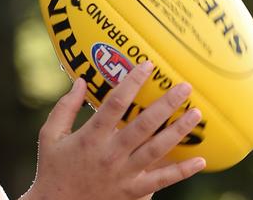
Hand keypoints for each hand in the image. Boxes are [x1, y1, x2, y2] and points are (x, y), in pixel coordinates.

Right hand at [20, 61, 205, 199]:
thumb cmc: (53, 168)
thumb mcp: (50, 135)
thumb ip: (65, 107)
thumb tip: (80, 81)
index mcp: (91, 137)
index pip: (115, 103)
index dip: (132, 82)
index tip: (146, 65)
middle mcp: (111, 154)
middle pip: (144, 125)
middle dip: (166, 104)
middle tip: (185, 87)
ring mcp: (125, 174)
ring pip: (158, 150)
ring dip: (179, 131)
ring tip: (196, 114)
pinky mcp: (133, 192)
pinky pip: (162, 181)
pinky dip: (183, 171)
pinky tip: (201, 160)